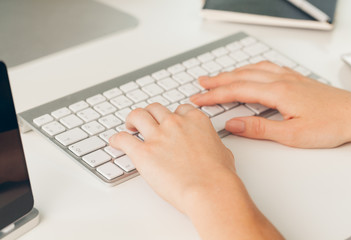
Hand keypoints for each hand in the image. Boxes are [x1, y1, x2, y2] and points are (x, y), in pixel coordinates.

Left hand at [110, 103, 234, 211]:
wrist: (210, 189)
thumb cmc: (219, 175)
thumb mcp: (222, 150)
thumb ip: (210, 142)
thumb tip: (208, 146)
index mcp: (195, 120)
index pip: (179, 109)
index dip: (172, 116)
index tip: (169, 122)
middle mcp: (175, 124)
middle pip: (155, 109)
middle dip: (150, 114)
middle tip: (146, 122)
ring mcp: (158, 136)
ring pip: (137, 115)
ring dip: (132, 120)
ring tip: (129, 127)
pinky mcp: (143, 152)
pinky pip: (123, 139)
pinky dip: (116, 139)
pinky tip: (115, 142)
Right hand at [191, 61, 350, 147]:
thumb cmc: (330, 125)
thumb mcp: (291, 135)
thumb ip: (259, 129)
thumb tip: (233, 124)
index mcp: (277, 93)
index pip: (236, 91)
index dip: (214, 95)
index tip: (198, 99)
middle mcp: (280, 80)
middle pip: (240, 77)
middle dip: (217, 81)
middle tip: (200, 84)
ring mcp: (288, 77)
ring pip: (252, 69)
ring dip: (232, 73)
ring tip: (217, 77)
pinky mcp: (295, 79)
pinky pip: (266, 67)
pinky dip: (250, 68)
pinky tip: (248, 71)